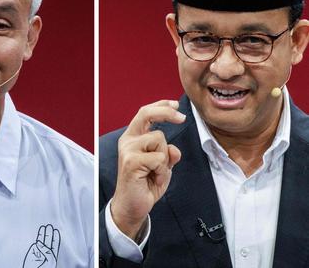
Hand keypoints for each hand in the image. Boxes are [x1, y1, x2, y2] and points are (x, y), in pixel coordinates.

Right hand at [23, 224, 59, 267]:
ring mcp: (39, 251)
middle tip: (50, 226)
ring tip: (45, 226)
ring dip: (44, 233)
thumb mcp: (50, 261)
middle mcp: (46, 252)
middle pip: (49, 241)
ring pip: (42, 240)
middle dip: (49, 233)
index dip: (56, 237)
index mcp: (53, 256)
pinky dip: (38, 236)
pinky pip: (36, 242)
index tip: (56, 230)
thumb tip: (39, 242)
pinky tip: (40, 231)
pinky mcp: (33, 251)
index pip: (55, 245)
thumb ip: (47, 252)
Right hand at [111, 100, 183, 240]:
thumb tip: (173, 149)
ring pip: (160, 139)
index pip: (145, 114)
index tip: (175, 104)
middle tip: (182, 118)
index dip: (161, 105)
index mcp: (133, 138)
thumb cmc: (145, 185)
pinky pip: (159, 158)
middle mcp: (128, 141)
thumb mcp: (162, 167)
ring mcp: (128, 150)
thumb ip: (167, 154)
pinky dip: (162, 171)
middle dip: (166, 112)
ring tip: (156, 173)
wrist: (133, 207)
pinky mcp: (131, 161)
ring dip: (165, 159)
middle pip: (147, 114)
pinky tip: (153, 180)